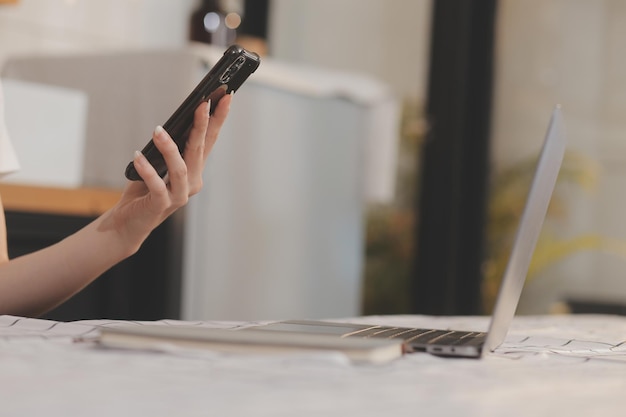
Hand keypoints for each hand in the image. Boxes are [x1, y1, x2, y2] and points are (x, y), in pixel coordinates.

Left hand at [99, 94, 231, 253]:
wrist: (129, 223)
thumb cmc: (142, 191)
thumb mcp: (157, 164)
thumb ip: (165, 149)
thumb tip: (168, 125)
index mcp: (194, 170)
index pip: (209, 140)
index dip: (219, 119)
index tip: (226, 97)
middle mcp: (192, 182)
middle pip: (199, 150)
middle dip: (202, 125)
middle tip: (202, 104)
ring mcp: (179, 196)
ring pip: (181, 168)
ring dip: (170, 148)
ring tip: (158, 130)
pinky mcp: (162, 205)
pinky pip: (158, 186)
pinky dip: (148, 171)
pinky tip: (138, 157)